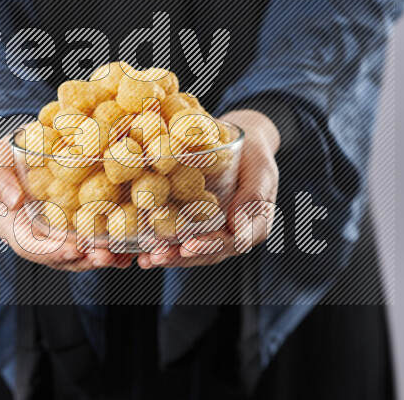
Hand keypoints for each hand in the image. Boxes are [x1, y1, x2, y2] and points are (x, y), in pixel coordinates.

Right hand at [0, 137, 134, 271]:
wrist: (32, 146)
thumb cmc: (8, 156)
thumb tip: (14, 201)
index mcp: (15, 226)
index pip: (30, 247)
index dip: (52, 252)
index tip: (73, 249)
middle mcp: (38, 236)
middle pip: (60, 257)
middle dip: (83, 260)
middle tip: (105, 256)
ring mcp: (59, 234)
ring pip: (80, 254)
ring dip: (100, 258)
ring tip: (120, 257)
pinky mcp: (78, 226)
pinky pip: (94, 242)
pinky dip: (111, 249)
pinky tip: (129, 250)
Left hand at [137, 110, 279, 268]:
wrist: (241, 145)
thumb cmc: (255, 156)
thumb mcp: (262, 170)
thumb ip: (254, 197)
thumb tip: (237, 227)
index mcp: (254, 227)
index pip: (233, 243)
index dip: (209, 246)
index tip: (188, 246)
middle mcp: (233, 237)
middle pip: (207, 253)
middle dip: (180, 257)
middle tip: (157, 256)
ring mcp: (213, 234)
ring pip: (190, 251)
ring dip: (168, 256)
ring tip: (146, 258)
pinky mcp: (195, 226)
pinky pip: (179, 238)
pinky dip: (161, 244)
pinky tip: (140, 249)